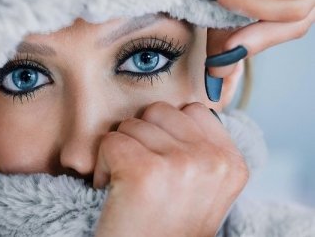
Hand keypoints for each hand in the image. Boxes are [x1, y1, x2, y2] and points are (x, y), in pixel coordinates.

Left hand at [93, 102, 248, 236]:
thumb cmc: (167, 226)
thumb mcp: (203, 188)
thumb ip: (200, 147)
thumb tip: (182, 109)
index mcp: (231, 162)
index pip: (194, 109)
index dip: (169, 130)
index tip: (164, 161)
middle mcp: (212, 160)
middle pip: (158, 111)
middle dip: (143, 136)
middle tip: (144, 174)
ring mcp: (181, 164)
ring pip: (131, 124)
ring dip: (122, 152)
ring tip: (130, 186)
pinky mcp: (144, 171)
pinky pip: (110, 141)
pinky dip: (103, 166)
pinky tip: (114, 192)